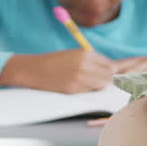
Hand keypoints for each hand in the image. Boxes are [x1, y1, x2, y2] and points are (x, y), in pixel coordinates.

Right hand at [0, 49, 118, 93]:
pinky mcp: (73, 89)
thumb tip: (112, 70)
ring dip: (99, 86)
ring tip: (88, 83)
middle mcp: (84, 65)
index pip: (109, 65)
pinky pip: (89, 92)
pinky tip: (79, 86)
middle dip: (108, 80)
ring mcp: (79, 78)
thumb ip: (92, 61)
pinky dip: (88, 91)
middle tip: (102, 82)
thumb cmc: (54, 61)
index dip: (112, 71)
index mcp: (85, 53)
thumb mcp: (74, 55)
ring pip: (101, 85)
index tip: (114, 75)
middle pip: (109, 76)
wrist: (32, 69)